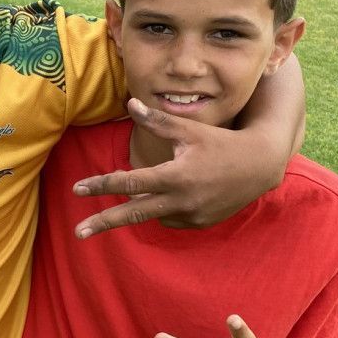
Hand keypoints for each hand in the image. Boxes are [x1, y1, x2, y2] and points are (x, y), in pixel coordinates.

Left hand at [71, 99, 279, 237]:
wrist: (260, 166)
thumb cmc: (221, 142)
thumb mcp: (189, 130)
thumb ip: (156, 121)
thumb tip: (130, 104)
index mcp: (175, 176)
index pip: (129, 181)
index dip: (101, 184)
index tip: (77, 189)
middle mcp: (181, 200)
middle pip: (133, 213)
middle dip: (104, 223)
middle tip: (78, 232)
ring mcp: (191, 216)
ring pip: (153, 214)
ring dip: (145, 203)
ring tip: (162, 183)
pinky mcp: (200, 224)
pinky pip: (171, 219)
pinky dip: (165, 208)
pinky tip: (177, 193)